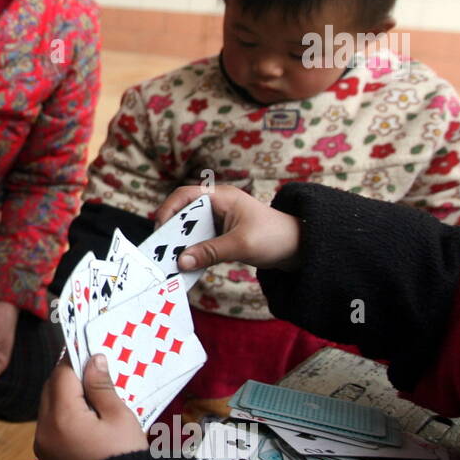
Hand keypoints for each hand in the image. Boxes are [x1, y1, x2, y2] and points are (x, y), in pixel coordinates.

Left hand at [36, 354, 148, 459]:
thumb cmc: (125, 457)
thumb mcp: (119, 417)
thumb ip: (102, 386)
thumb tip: (93, 359)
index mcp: (62, 417)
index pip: (62, 375)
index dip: (76, 360)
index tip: (91, 352)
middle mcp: (44, 430)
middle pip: (50, 388)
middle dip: (69, 376)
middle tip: (94, 371)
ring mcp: (42, 444)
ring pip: (48, 404)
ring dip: (65, 393)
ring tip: (92, 392)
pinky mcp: (46, 455)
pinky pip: (50, 422)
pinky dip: (62, 412)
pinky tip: (84, 412)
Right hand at [154, 185, 302, 272]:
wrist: (299, 247)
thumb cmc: (274, 237)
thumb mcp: (241, 245)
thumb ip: (210, 252)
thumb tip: (182, 261)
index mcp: (221, 197)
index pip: (185, 195)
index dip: (168, 210)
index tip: (160, 231)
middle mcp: (216, 205)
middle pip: (183, 213)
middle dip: (171, 231)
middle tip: (161, 250)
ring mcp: (218, 219)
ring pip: (189, 228)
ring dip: (180, 244)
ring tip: (170, 260)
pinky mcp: (220, 234)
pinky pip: (199, 240)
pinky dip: (191, 251)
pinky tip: (187, 265)